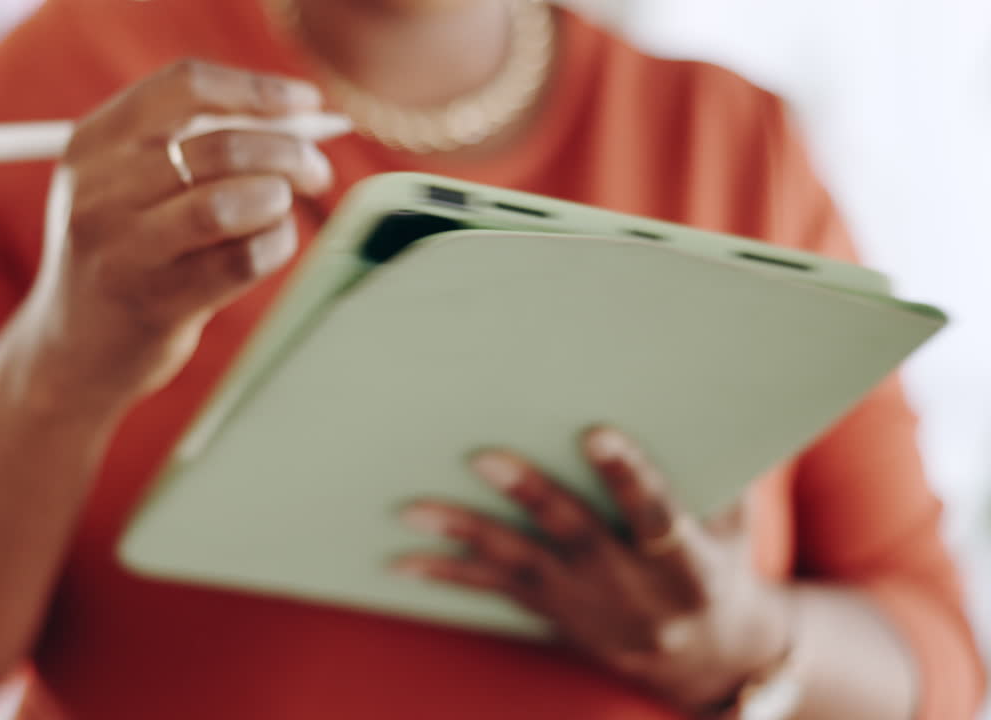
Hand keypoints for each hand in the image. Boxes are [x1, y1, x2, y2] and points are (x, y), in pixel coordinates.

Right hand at [17, 59, 333, 412]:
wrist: (72, 351)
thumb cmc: (123, 255)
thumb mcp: (124, 187)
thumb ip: (191, 145)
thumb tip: (295, 117)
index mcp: (92, 144)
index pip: (186, 87)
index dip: (257, 91)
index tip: (306, 103)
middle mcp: (99, 191)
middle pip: (222, 145)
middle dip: (289, 153)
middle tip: (315, 170)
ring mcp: (124, 249)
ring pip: (232, 202)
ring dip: (278, 199)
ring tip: (281, 209)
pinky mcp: (156, 302)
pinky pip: (243, 259)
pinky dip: (277, 244)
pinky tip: (273, 245)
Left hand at [393, 426, 793, 714]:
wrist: (704, 657)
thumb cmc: (718, 563)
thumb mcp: (733, 527)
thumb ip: (719, 476)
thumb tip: (705, 397)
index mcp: (685, 563)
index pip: (656, 516)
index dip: (628, 476)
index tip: (597, 432)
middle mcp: (630, 588)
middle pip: (575, 537)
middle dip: (530, 496)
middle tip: (483, 456)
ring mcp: (585, 605)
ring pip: (520, 566)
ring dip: (465, 535)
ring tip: (412, 509)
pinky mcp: (552, 613)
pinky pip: (495, 591)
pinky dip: (446, 575)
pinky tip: (400, 560)